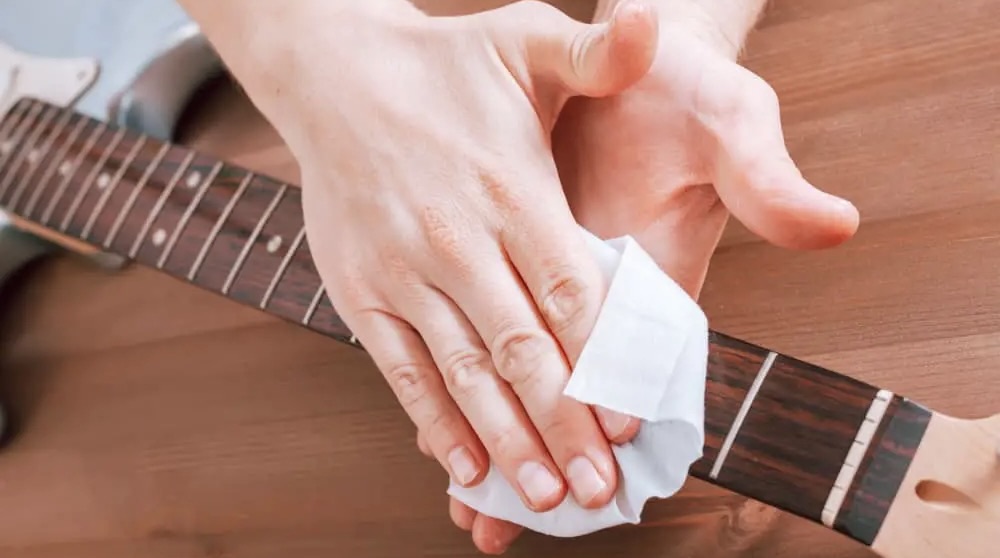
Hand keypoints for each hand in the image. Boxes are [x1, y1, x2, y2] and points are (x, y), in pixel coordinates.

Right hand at [244, 0, 658, 523]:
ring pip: (463, 370)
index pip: (568, 288)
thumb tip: (659, 26)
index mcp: (508, 187)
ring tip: (543, 498)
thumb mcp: (522, 38)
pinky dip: (433, 420)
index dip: (602, 359)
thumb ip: (594, 51)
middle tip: (599, 491)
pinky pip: (400, 367)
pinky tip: (462, 467)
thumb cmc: (443, 63)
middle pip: (521, 346)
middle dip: (564, 424)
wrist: (336, 74)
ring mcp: (401, 270)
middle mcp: (454, 237)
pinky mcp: (361, 290)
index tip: (630, 418)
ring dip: (505, 440)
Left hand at [437, 8, 859, 553]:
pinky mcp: (519, 268)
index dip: (614, 425)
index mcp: (659, 284)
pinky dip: (471, 378)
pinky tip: (441, 422)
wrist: (633, 68)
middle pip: (577, 398)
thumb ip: (766, 181)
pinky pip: (495, 334)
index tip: (595, 483)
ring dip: (503, 436)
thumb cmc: (688, 97)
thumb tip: (834, 225)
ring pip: (530, 379)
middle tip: (500, 523)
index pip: (642, 374)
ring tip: (470, 506)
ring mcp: (557, 289)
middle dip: (546, 458)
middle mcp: (604, 303)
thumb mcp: (730, 127)